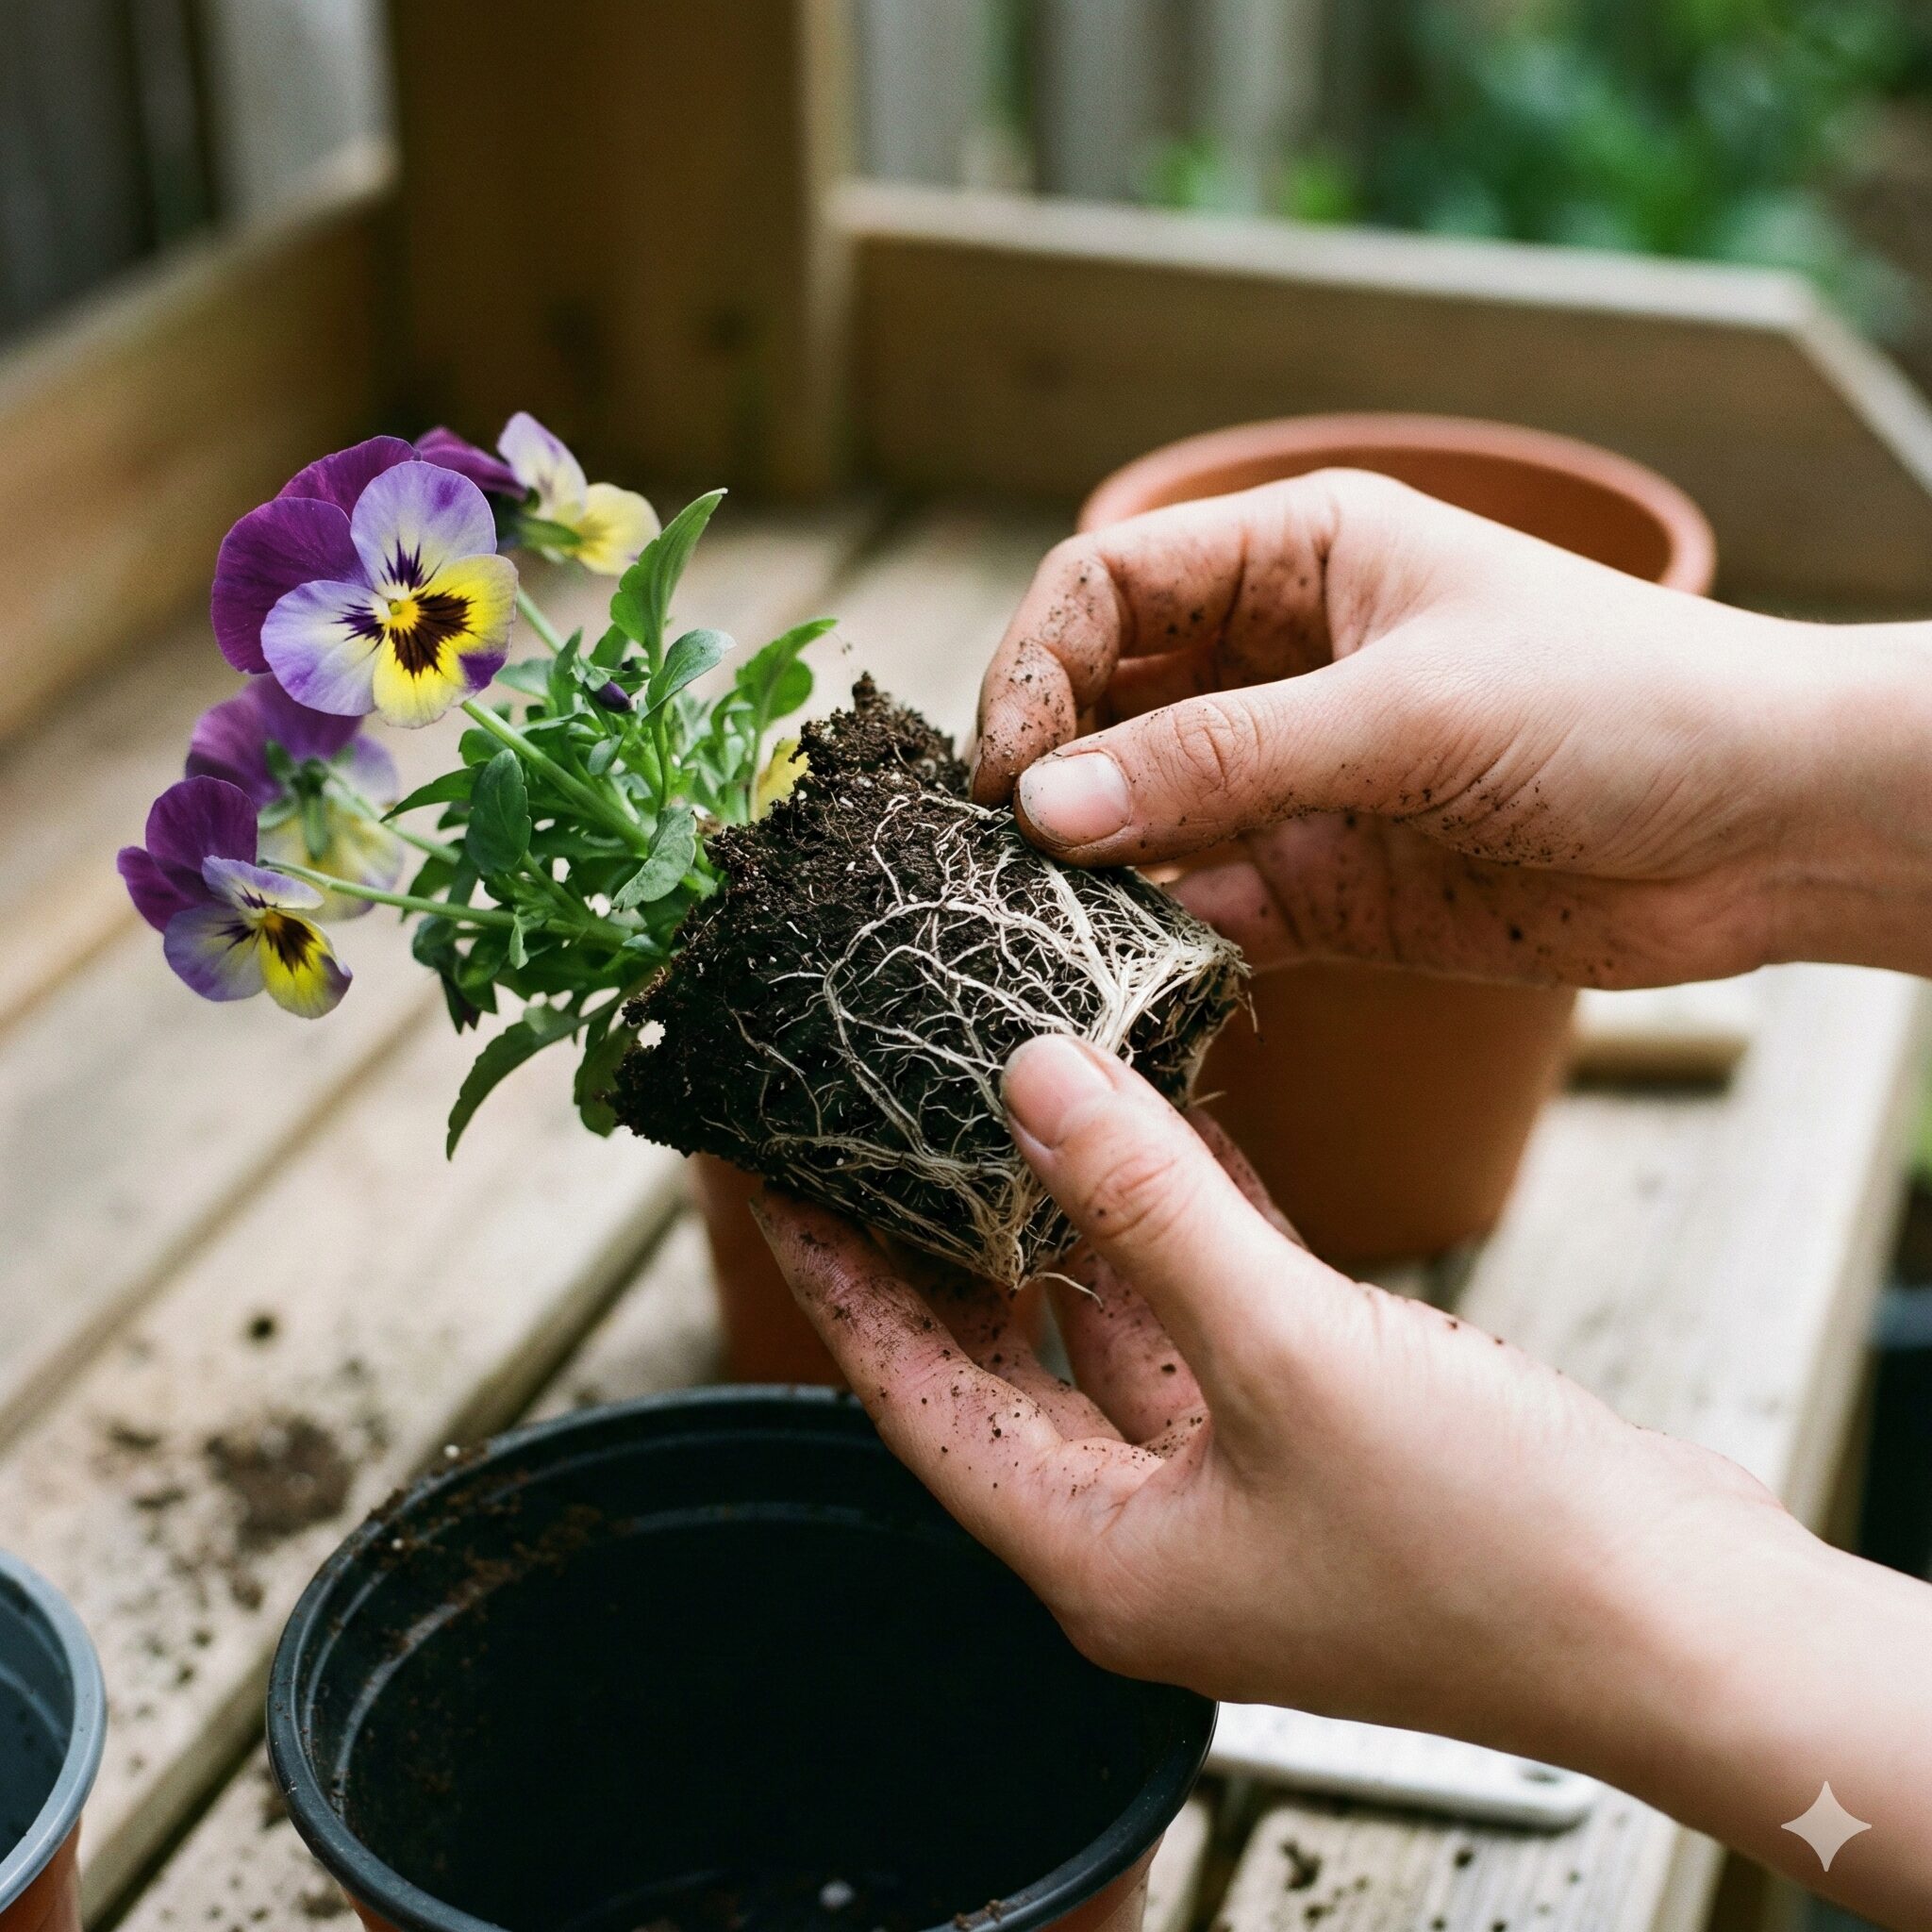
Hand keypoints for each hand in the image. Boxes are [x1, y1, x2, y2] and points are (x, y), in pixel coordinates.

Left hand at [756, 1036, 1931, 1923]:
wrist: (1682, 1627)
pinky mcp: (1312, 1439)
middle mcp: (1144, 1525)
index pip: (913, 1395)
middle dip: (939, 1242)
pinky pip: (1211, 1315)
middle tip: (878, 1120)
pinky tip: (1171, 1132)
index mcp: (1094, 1548)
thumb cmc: (1486, 1552)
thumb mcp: (1287, 1355)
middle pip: (998, 1357)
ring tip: (1010, 1098)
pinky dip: (1185, 1230)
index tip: (777, 1177)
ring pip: (1110, 1326)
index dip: (837, 1280)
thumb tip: (1029, 1080)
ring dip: (1072, 1220)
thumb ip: (1151, 1211)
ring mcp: (1231, 1483)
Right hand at [972, 472, 1931, 984]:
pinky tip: (1125, 971)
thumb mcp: (1411, 710)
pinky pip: (1201, 911)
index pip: (1107, 587)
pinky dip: (1155, 941)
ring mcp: (1292, 782)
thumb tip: (1044, 809)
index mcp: (1297, 561)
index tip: (1008, 768)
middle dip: (1042, 767)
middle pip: (1101, 703)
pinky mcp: (1320, 888)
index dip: (1035, 666)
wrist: (1766, 827)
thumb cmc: (1621, 705)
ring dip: (1085, 865)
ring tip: (1033, 921)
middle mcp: (1276, 666)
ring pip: (1139, 815)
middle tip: (995, 850)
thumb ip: (1225, 758)